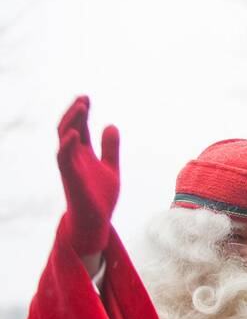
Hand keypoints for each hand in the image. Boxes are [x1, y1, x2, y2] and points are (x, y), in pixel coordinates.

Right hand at [57, 96, 119, 255]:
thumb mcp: (111, 168)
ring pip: (64, 139)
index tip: (88, 98)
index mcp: (83, 154)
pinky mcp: (70, 178)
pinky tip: (74, 133)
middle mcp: (74, 157)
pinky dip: (67, 145)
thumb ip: (111, 148)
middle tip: (84, 97)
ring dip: (72, 122)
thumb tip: (111, 125)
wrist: (97, 221)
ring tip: (82, 107)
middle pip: (69, 128)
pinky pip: (64, 158)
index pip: (80, 128)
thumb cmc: (101, 196)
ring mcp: (70, 166)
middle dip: (76, 112)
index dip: (83, 113)